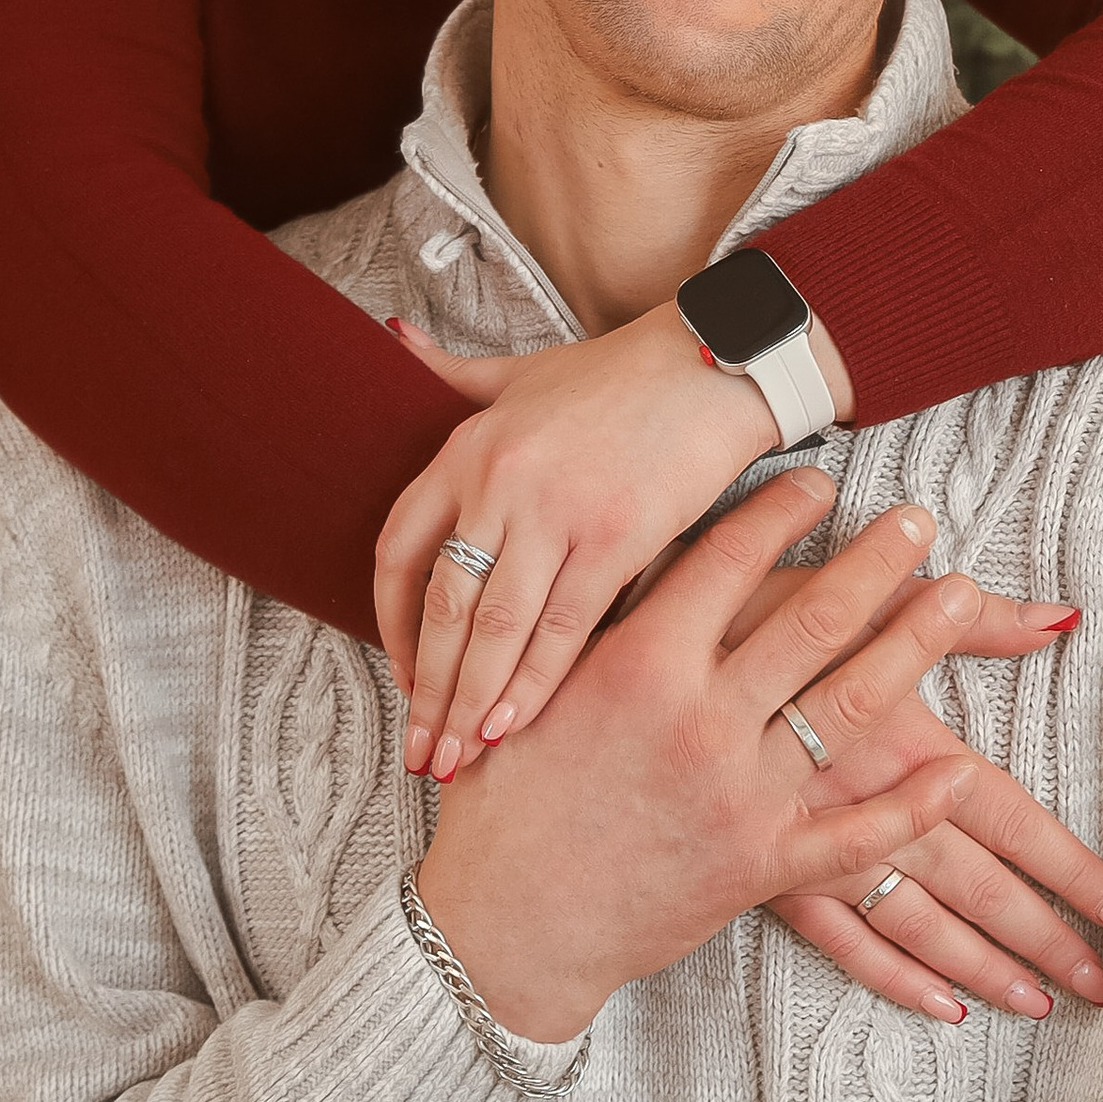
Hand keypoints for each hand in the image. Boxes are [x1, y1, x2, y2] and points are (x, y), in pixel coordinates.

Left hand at [378, 300, 807, 780]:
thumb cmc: (619, 373)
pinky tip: (511, 727)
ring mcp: (555, 513)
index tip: (404, 676)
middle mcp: (498, 484)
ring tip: (456, 762)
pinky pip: (563, 629)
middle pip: (444, 609)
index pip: (400, 553)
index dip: (393, 626)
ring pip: (495, 631)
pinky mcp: (616, 538)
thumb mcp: (521, 370)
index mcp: (466, 449)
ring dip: (469, 705)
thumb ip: (451, 373)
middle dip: (428, 693)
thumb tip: (389, 339)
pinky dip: (533, 685)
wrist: (713, 362)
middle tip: (421, 755)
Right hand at [414, 475, 1102, 1042]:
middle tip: (921, 519)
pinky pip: (855, 834)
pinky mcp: (759, 865)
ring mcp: (737, 794)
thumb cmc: (503, 800)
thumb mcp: (536, 690)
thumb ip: (594, 626)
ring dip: (915, 644)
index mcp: (637, 664)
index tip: (822, 481)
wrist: (502, 923)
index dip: (782, 512)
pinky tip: (960, 773)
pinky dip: (913, 806)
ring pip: (849, 706)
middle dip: (877, 562)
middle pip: (812, 620)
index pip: (728, 560)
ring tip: (963, 595)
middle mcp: (698, 720)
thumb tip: (628, 548)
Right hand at [724, 563, 1102, 1024]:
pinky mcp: (763, 873)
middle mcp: (865, 802)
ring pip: (918, 924)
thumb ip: (964, 615)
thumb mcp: (849, 597)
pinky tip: (941, 1005)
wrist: (604, 672)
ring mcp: (809, 846)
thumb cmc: (733, 612)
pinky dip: (893, 976)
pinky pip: (842, 942)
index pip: (1007, 815)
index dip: (1070, 865)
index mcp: (897, 736)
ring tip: (1044, 1002)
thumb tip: (1062, 616)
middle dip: (1044, 935)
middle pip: (975, 884)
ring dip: (984, 964)